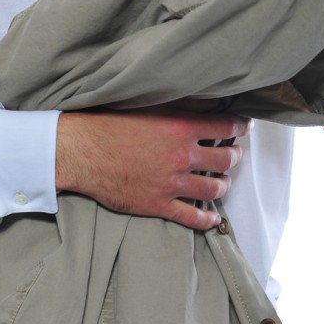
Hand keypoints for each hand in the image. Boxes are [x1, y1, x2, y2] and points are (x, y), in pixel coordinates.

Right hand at [55, 107, 249, 230]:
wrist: (80, 151)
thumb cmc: (109, 124)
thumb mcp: (149, 106)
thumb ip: (184, 105)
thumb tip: (214, 104)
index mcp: (181, 128)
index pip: (225, 127)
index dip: (239, 127)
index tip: (242, 128)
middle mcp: (182, 157)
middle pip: (226, 160)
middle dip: (233, 156)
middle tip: (232, 154)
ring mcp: (171, 184)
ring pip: (214, 189)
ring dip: (224, 185)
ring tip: (222, 181)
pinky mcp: (158, 205)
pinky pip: (192, 217)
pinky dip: (207, 220)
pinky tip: (213, 218)